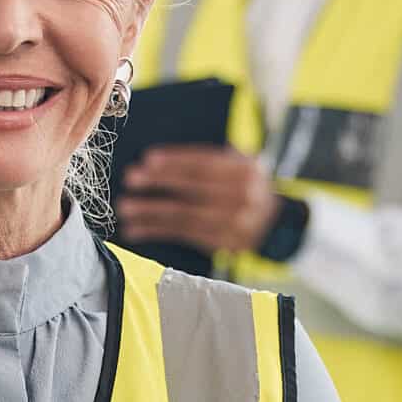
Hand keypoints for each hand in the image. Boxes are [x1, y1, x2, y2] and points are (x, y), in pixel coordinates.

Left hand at [117, 146, 277, 254]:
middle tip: (132, 178)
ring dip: (150, 211)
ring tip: (125, 207)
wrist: (276, 224)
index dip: (175, 161)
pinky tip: (135, 229)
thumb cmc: (247, 187)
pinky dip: (156, 231)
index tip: (148, 159)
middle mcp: (240, 196)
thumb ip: (213, 159)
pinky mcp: (219, 242)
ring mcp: (231, 222)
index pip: (205, 163)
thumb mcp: (242, 164)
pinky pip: (182, 235)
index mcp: (244, 170)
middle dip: (159, 182)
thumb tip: (163, 160)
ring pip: (184, 215)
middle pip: (192, 188)